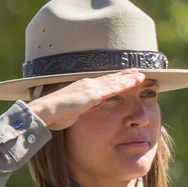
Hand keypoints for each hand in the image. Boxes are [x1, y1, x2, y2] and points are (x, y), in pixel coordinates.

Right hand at [27, 70, 145, 130]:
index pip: (103, 82)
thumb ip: (86, 107)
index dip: (116, 79)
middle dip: (125, 75)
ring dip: (129, 78)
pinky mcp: (94, 94)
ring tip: (141, 75)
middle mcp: (88, 84)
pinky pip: (113, 88)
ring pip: (114, 81)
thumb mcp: (75, 111)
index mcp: (84, 88)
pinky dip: (125, 84)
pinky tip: (135, 82)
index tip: (127, 77)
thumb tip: (95, 106)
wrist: (46, 112)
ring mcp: (91, 87)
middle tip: (138, 72)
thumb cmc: (56, 114)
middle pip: (111, 78)